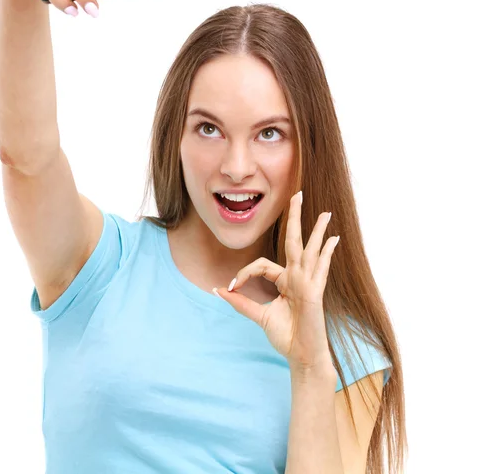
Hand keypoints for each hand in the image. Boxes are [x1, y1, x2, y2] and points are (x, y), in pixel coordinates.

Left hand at [214, 191, 339, 371]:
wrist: (302, 357)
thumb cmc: (286, 336)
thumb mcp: (258, 316)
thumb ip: (240, 302)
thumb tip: (217, 290)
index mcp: (285, 281)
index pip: (263, 264)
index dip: (244, 272)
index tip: (230, 286)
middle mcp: (298, 277)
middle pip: (295, 242)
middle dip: (295, 218)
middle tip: (297, 194)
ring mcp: (308, 283)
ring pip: (312, 250)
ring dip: (318, 230)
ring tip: (325, 212)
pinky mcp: (315, 292)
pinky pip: (321, 268)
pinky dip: (327, 253)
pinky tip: (333, 239)